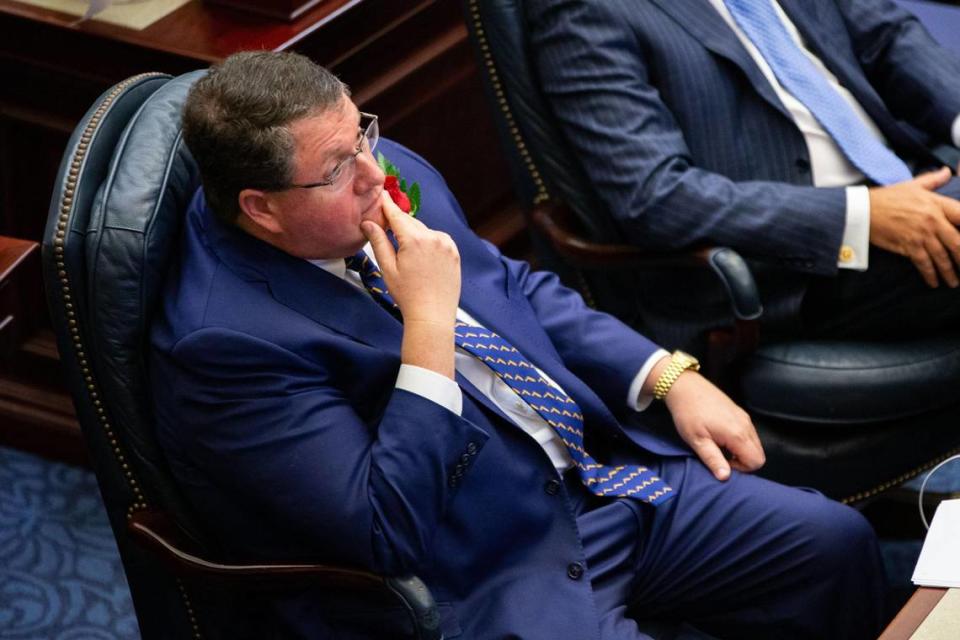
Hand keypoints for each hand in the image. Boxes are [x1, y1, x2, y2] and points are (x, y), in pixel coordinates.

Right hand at [361, 191, 460, 324]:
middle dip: (398, 222)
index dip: (387, 204)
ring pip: (424, 230)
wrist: (432, 316)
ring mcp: (447, 244)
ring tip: (405, 253)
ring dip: (414, 234)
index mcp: (414, 240)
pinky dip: (428, 241)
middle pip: (411, 222)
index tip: (382, 193)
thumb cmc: (407, 295)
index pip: (396, 215)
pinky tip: (421, 257)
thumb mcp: (388, 268)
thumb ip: (378, 242)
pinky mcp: (454, 252)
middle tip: (385, 225)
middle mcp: (433, 237)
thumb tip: (368, 223)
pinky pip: (437, 239)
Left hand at [661, 369, 764, 480]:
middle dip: (743, 462)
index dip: (741, 469)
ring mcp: (744, 417)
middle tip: (721, 456)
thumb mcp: (696, 440)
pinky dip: (740, 441)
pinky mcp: (740, 413)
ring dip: (741, 451)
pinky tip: (720, 437)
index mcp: (737, 434)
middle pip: (759, 454)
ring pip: (755, 444)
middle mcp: (746, 425)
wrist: (685, 386)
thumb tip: (725, 477)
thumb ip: (713, 459)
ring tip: (718, 446)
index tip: (722, 463)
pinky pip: (749, 434)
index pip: (756, 462)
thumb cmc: (688, 413)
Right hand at [869, 167, 959, 287]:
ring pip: (942, 256)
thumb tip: (948, 171)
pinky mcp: (908, 246)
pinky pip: (924, 263)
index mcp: (936, 203)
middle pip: (957, 242)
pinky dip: (930, 274)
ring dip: (949, 271)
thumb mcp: (912, 185)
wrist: (863, 210)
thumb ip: (933, 180)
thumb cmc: (886, 197)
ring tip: (953, 282)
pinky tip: (934, 282)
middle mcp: (933, 220)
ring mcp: (921, 234)